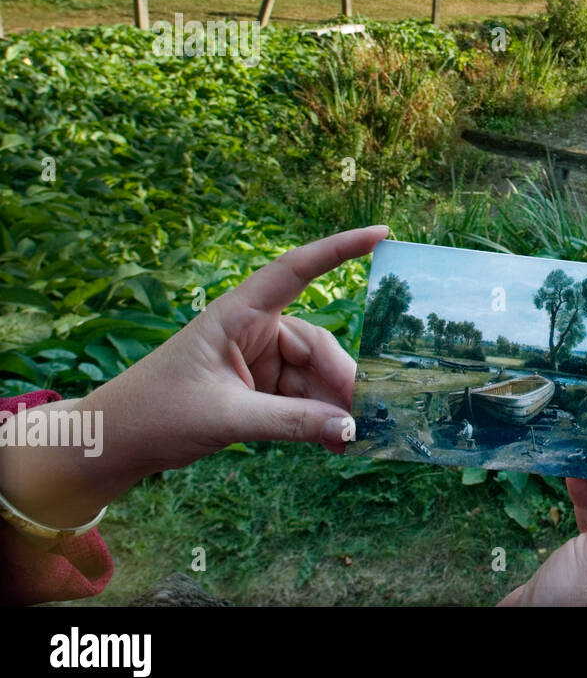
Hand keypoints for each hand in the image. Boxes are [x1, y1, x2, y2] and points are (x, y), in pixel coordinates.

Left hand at [0, 226, 387, 527]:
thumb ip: (291, 422)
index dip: (339, 250)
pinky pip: (302, 398)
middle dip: (340, 380)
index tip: (381, 234)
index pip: (296, 270)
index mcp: (237, 315)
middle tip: (364, 417)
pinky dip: (318, 418)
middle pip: (316, 344)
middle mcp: (252, 330)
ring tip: (351, 439)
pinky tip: (335, 442)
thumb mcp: (226, 418)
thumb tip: (350, 428)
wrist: (114, 444)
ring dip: (332, 406)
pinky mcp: (258, 389)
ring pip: (313, 375)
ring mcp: (257, 360)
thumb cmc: (156, 414)